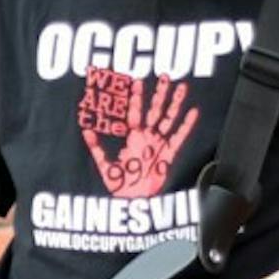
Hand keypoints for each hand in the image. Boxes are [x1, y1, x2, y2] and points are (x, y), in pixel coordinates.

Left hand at [82, 75, 198, 197]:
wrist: (135, 202)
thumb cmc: (120, 186)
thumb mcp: (105, 166)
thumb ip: (97, 148)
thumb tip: (85, 130)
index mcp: (132, 138)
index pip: (134, 113)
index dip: (136, 98)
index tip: (136, 81)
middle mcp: (146, 138)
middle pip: (155, 111)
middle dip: (160, 94)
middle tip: (165, 77)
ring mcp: (158, 145)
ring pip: (169, 119)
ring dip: (175, 104)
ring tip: (182, 87)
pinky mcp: (169, 155)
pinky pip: (179, 137)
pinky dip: (186, 125)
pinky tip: (192, 112)